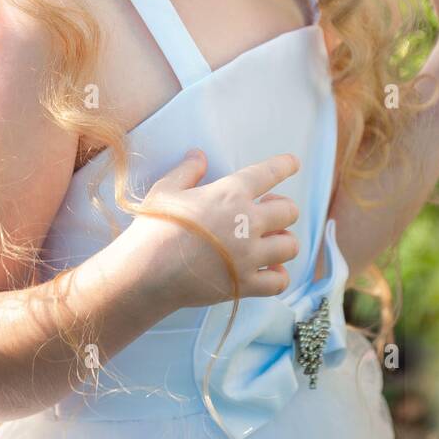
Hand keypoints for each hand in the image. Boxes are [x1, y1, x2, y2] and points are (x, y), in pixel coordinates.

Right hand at [127, 149, 301, 310]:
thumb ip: (188, 170)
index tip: (293, 163)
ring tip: (271, 242)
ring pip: (290, 246)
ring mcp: (249, 256)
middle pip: (289, 211)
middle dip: (283, 209)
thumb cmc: (154, 227)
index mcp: (230, 194)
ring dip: (283, 242)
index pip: (268, 173)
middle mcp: (247, 223)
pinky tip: (270, 270)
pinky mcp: (245, 284)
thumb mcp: (166, 189)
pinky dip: (278, 276)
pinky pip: (279, 281)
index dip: (284, 165)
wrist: (145, 271)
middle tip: (268, 212)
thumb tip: (198, 154)